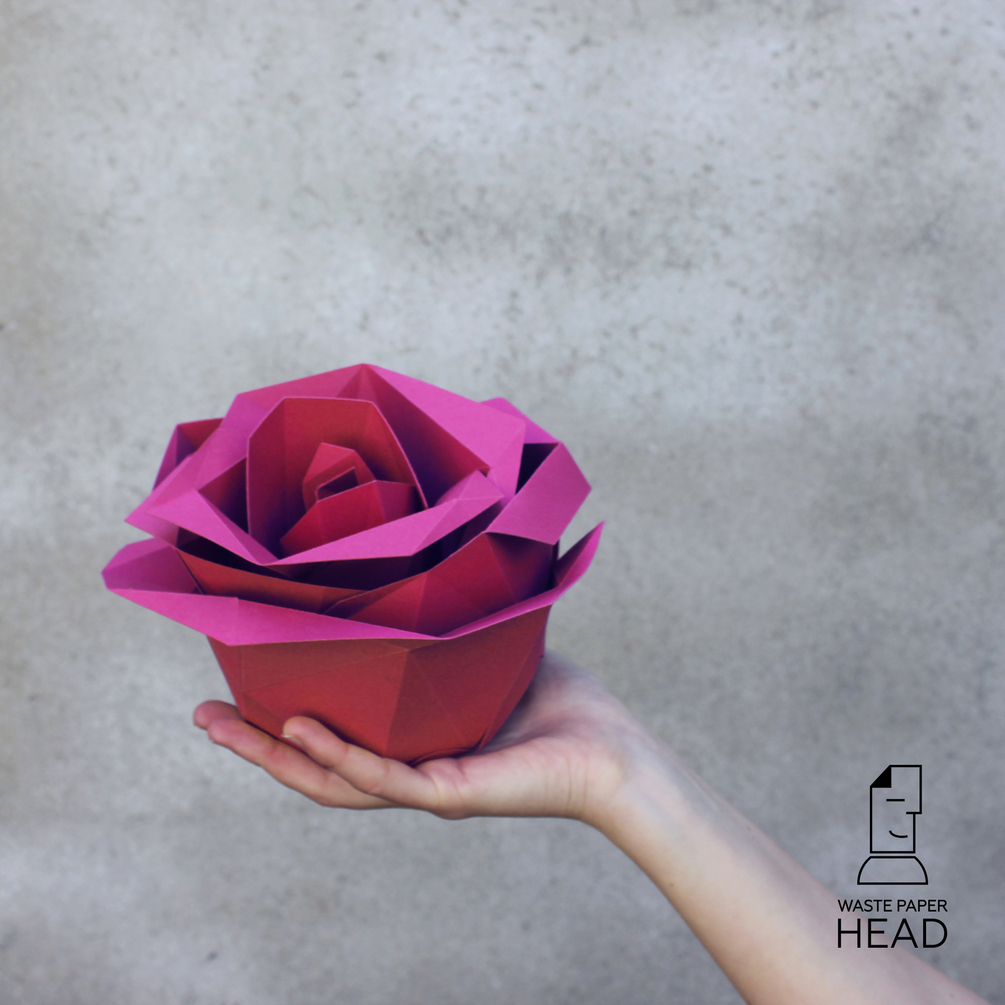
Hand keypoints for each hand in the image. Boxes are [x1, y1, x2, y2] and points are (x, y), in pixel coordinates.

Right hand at [194, 651, 644, 824]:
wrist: (612, 749)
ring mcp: (426, 787)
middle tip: (203, 712)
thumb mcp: (489, 651)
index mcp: (412, 743)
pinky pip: (383, 778)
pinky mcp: (452, 794)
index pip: (333, 737)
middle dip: (255, 741)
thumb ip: (451, 623)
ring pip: (332, 779)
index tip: (238, 687)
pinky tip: (300, 728)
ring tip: (222, 723)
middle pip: (314, 766)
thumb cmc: (560, 703)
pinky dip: (338, 755)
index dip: (281, 717)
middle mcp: (410, 771)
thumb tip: (426, 555)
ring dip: (274, 753)